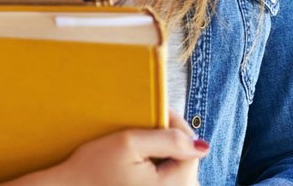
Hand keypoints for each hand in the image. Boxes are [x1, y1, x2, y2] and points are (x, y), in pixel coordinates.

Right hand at [4, 112, 206, 185]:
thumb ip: (168, 140)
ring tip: (142, 147)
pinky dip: (158, 173)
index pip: (191, 150)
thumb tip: (201, 144)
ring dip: (166, 158)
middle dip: (171, 143)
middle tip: (149, 126)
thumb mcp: (129, 143)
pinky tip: (139, 166)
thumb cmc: (92, 169)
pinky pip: (166, 185)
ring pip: (178, 175)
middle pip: (186, 164)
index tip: (159, 113)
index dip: (177, 126)